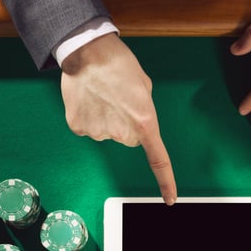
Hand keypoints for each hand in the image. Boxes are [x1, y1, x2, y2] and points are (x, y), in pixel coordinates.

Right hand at [61, 33, 176, 204]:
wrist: (87, 51)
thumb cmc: (118, 63)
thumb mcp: (144, 85)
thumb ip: (144, 108)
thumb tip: (134, 117)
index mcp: (145, 122)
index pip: (158, 160)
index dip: (166, 182)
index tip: (170, 199)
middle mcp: (122, 133)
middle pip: (128, 139)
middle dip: (126, 123)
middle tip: (118, 99)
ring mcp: (99, 132)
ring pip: (106, 132)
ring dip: (105, 117)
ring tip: (101, 94)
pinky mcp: (79, 127)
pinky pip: (87, 128)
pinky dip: (88, 116)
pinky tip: (87, 98)